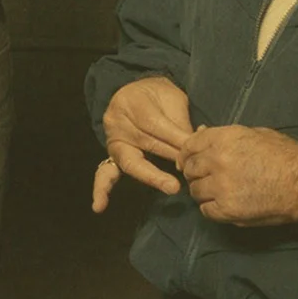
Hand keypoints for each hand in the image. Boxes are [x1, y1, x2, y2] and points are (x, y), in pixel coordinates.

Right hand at [92, 76, 191, 211]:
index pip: (156, 124)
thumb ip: (181, 122)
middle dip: (172, 157)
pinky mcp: (112, 157)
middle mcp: (117, 122)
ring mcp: (112, 141)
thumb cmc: (157, 97)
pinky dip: (102, 190)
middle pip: (146, 143)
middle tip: (193, 170)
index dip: (177, 139)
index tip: (196, 151)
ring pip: (131, 161)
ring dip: (153, 175)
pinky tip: (99, 205)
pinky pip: (104, 174)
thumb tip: (198, 145)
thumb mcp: (171, 100)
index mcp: (131, 102)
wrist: (135, 93)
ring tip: (171, 187)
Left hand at [180, 124, 297, 225]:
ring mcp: (221, 186)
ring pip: (196, 191)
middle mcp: (218, 160)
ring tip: (220, 193)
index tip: (189, 162)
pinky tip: (225, 205)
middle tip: (207, 179)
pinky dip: (212, 209)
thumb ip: (223, 136)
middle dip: (196, 174)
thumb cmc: (285, 156)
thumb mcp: (254, 134)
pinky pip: (206, 211)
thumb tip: (200, 135)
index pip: (189, 146)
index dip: (187, 155)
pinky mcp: (228, 209)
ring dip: (204, 193)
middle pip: (190, 170)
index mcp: (224, 138)